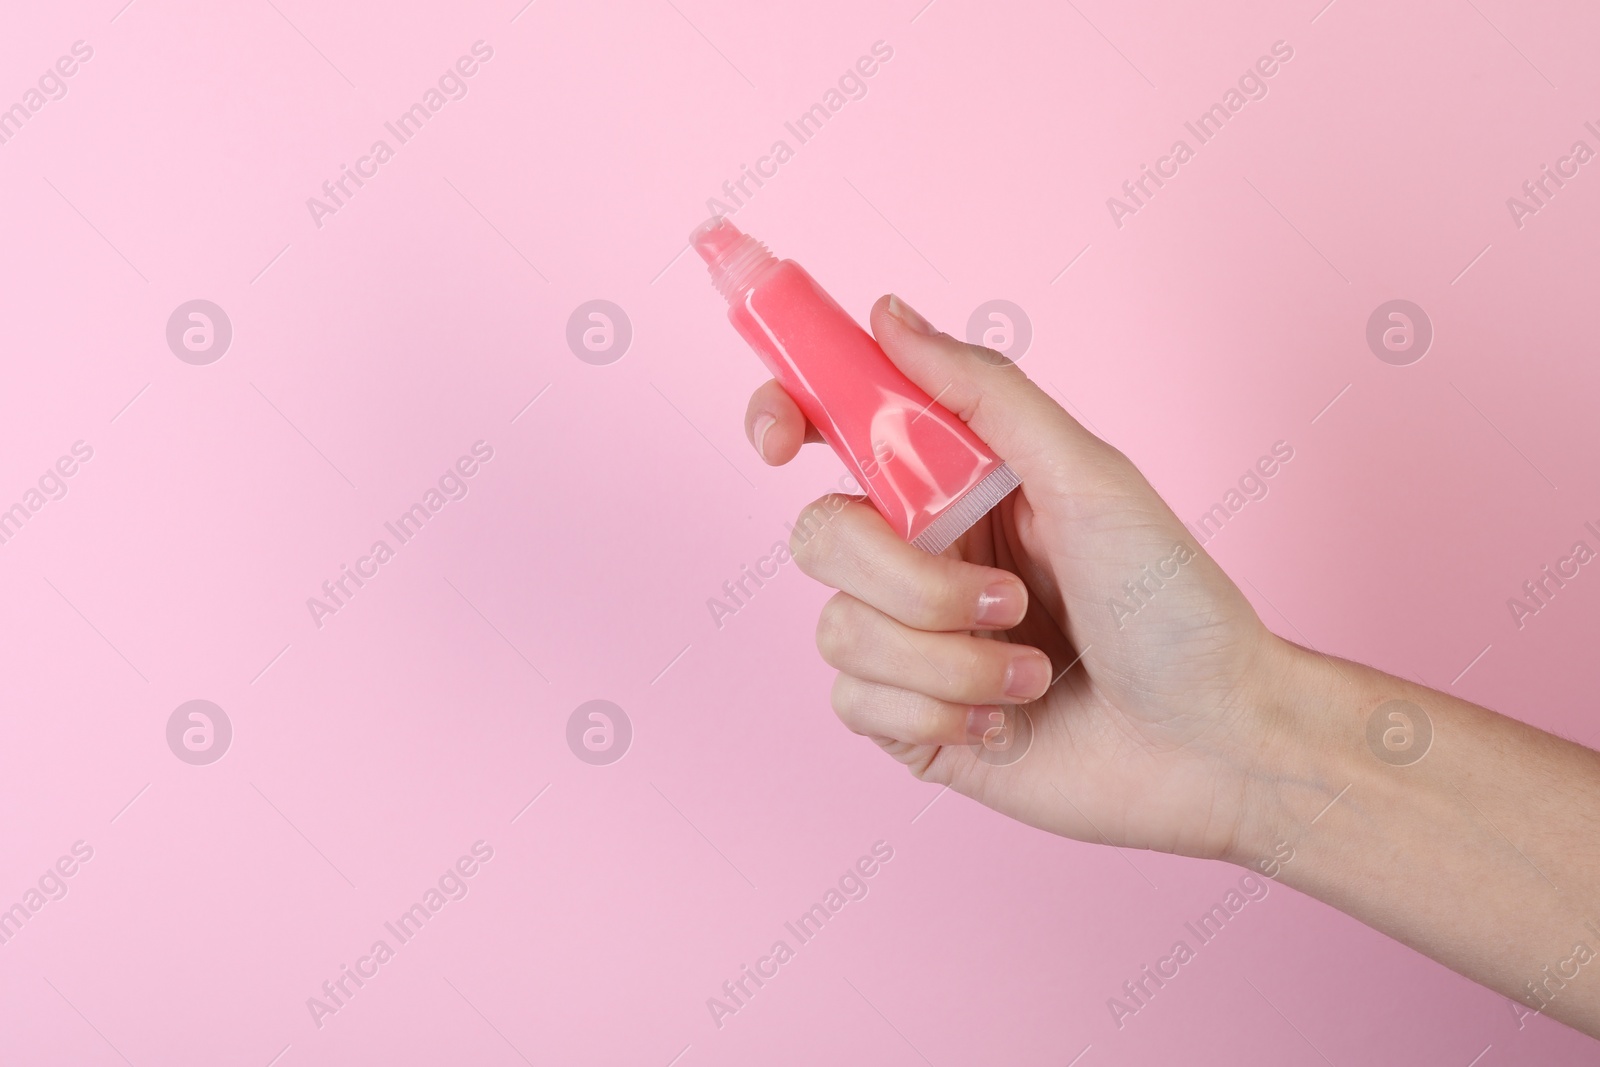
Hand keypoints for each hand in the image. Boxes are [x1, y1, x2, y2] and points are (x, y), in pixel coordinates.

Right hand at [744, 294, 1302, 863]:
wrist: (1214, 743)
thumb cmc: (1173, 605)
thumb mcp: (1089, 478)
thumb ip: (985, 395)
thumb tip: (886, 314)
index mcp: (955, 486)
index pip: (834, 430)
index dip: (783, 414)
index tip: (780, 438)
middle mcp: (921, 558)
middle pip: (820, 536)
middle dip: (909, 578)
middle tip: (1007, 598)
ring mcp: (911, 644)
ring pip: (840, 631)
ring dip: (949, 659)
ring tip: (1034, 674)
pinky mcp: (911, 723)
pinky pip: (857, 705)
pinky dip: (941, 713)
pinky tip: (1008, 723)